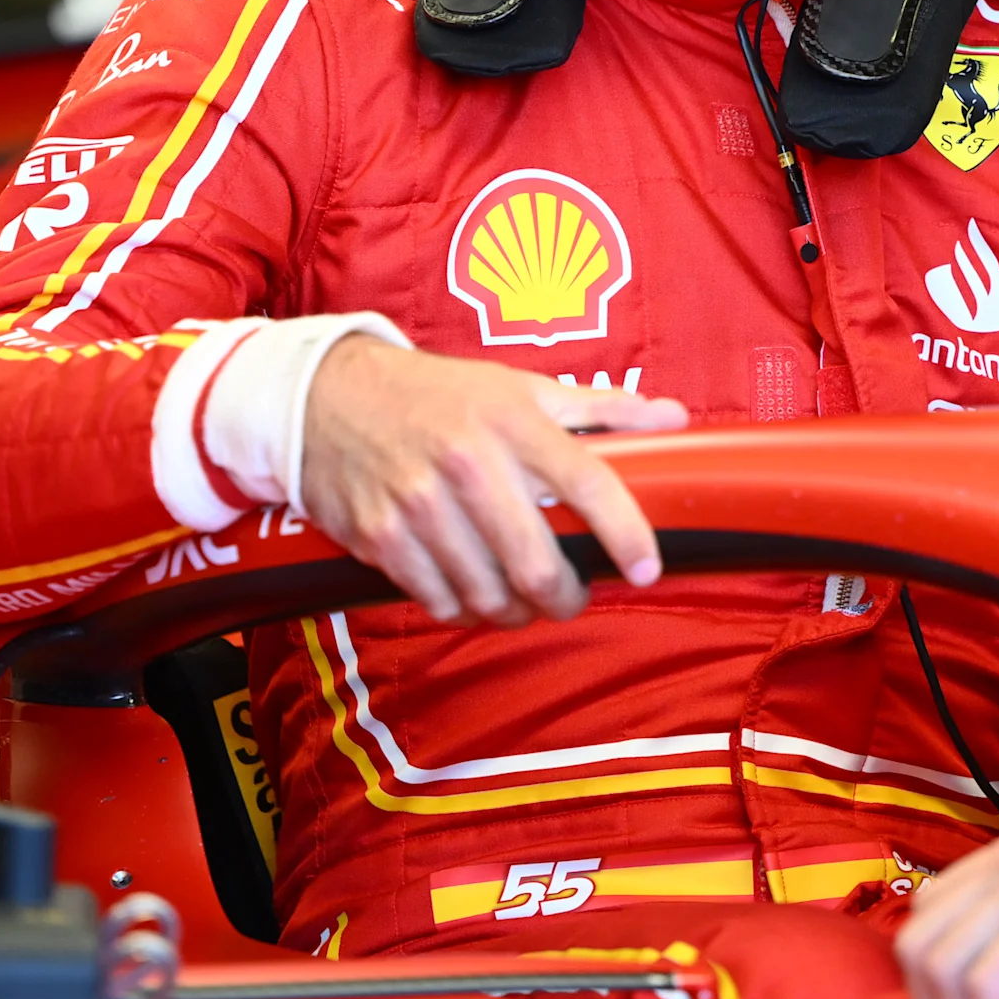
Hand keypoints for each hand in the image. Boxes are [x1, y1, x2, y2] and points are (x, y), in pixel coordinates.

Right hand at [301, 336, 688, 627]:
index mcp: (511, 420)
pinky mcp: (381, 538)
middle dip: (566, 598)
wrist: (324, 396)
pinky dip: (466, 610)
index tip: (648, 568)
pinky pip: (440, 602)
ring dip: (516, 612)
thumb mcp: (518, 387)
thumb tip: (674, 419)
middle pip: (536, 565)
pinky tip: (473, 594)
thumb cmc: (436, 394)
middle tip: (572, 597)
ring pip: (489, 596)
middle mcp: (467, 464)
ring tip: (523, 600)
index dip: (626, 533)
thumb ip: (602, 408)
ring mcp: (419, 505)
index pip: (587, 482)